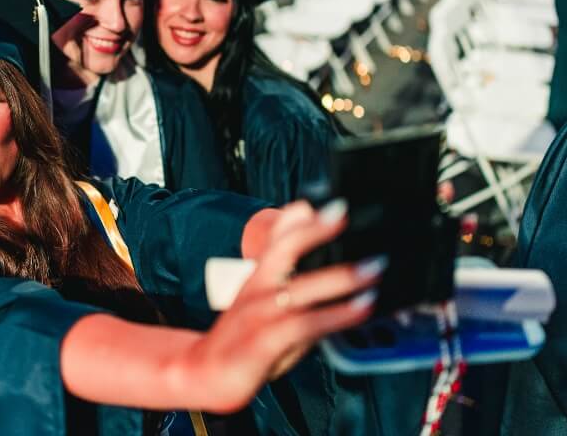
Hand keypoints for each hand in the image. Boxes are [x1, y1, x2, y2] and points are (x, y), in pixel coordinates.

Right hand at [176, 200, 380, 412]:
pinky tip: (359, 309)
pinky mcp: (265, 342)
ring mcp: (260, 315)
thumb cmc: (241, 336)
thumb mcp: (262, 298)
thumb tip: (312, 254)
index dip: (303, 220)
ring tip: (372, 270)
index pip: (278, 239)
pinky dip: (336, 315)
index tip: (334, 206)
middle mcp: (257, 290)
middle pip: (283, 251)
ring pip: (301, 289)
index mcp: (257, 277)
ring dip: (340, 278)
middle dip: (315, 231)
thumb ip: (287, 274)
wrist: (206, 372)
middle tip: (345, 218)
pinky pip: (305, 325)